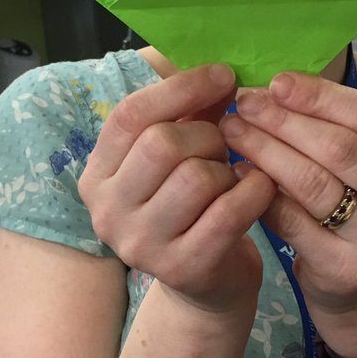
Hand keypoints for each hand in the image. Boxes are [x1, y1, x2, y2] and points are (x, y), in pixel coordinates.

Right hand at [79, 64, 275, 319]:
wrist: (208, 285)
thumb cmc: (195, 207)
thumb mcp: (183, 156)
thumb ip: (193, 113)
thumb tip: (221, 71)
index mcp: (97, 174)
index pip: (129, 116)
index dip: (180, 88)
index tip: (224, 75)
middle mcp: (107, 211)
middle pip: (161, 144)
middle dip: (208, 134)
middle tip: (228, 143)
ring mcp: (140, 245)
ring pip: (195, 177)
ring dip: (229, 166)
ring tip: (235, 173)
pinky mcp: (182, 269)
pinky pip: (227, 213)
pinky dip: (253, 191)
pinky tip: (259, 187)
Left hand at [218, 71, 356, 355]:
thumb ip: (343, 128)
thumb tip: (279, 84)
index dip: (322, 95)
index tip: (277, 82)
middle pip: (341, 148)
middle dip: (285, 119)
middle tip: (244, 103)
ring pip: (313, 182)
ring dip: (266, 149)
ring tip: (234, 131)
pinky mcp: (345, 269)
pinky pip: (292, 220)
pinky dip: (260, 191)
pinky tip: (239, 172)